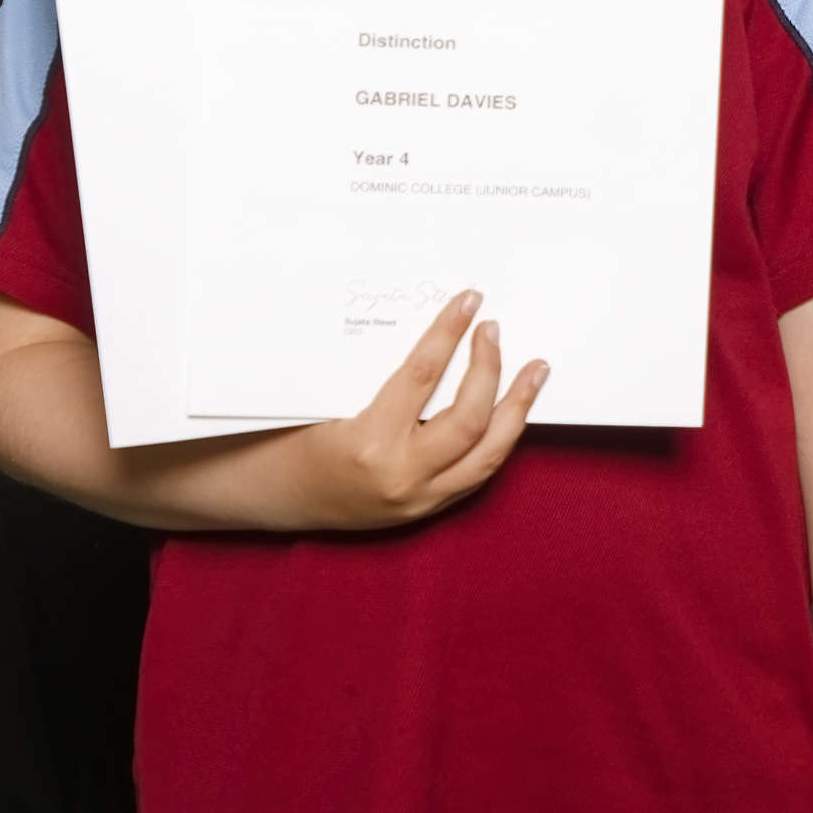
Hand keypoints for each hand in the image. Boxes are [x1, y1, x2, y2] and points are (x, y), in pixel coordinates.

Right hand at [276, 292, 545, 529]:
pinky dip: (498, 439)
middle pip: (468, 419)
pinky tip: (512, 412)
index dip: (448, 334)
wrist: (277, 498)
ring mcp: (419, 499)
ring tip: (535, 372)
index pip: (422, 377)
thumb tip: (434, 332)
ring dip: (517, 409)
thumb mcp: (328, 401)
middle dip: (489, 370)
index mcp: (368, 443)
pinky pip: (477, 473)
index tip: (468, 302)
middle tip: (494, 331)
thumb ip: (384, 376)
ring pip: (487, 454)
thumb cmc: (293, 441)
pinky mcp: (427, 510)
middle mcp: (401, 476)